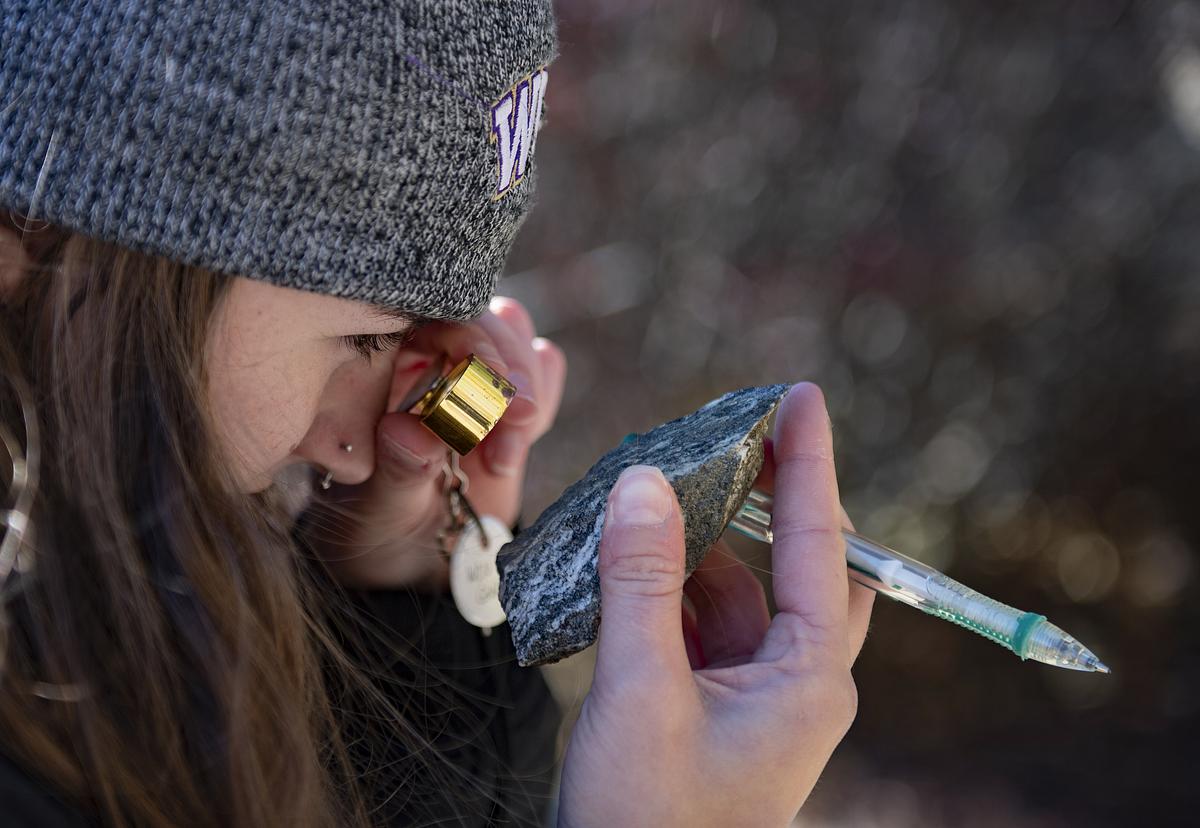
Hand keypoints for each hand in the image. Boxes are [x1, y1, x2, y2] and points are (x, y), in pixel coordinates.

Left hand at [303, 297, 565, 589]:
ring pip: (518, 339)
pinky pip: (544, 369)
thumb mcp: (377, 511)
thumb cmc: (373, 531)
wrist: (407, 564)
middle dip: (509, 370)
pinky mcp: (510, 400)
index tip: (489, 385)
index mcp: (382, 361)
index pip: (431, 315)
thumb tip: (414, 430)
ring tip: (503, 457)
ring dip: (526, 391)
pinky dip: (542, 402)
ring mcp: (473, 374)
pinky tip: (510, 454)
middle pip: (486, 320)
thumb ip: (397, 471)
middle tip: (516, 425)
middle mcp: (428, 355)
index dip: (468, 338)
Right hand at [558, 383, 874, 827]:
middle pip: (796, 563)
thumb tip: (648, 483)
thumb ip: (643, 583)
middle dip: (766, 498)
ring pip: (739, 591)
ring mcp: (755, 693)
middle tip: (735, 434)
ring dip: (698, 544)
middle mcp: (795, 680)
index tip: (801, 396)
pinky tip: (630, 559)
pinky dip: (668, 587)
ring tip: (652, 491)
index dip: (809, 463)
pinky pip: (701, 623)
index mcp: (808, 679)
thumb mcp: (641, 691)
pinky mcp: (714, 704)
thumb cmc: (650, 821)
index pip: (818, 545)